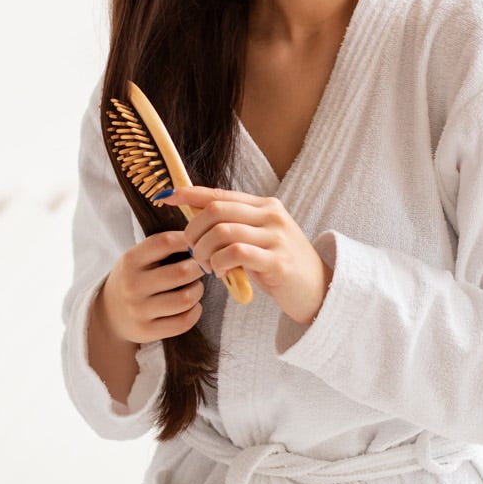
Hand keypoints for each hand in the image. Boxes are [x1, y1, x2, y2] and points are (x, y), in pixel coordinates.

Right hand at [96, 229, 206, 343]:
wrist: (109, 314)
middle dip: (199, 268)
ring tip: (195, 286)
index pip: (165, 242)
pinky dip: (195, 312)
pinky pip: (183, 322)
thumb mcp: (137, 258)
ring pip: (185, 299)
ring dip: (198, 290)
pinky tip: (193, 305)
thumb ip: (162, 247)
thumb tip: (200, 238)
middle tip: (202, 267)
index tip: (198, 244)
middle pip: (181, 272)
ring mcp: (139, 311)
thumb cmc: (134, 278)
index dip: (188, 240)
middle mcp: (132, 285)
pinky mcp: (147, 331)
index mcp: (130, 260)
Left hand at [159, 185, 332, 324]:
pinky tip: (222, 273)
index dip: (188, 194)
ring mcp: (276, 236)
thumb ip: (233, 227)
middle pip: (216, 210)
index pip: (219, 193)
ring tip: (208, 266)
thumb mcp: (257, 240)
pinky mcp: (277, 261)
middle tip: (194, 251)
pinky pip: (236, 253)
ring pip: (222, 231)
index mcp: (264, 205)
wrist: (318, 290)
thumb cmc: (280, 266)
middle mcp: (271, 215)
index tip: (165, 197)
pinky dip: (220, 263)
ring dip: (205, 251)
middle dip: (194, 231)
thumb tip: (194, 218)